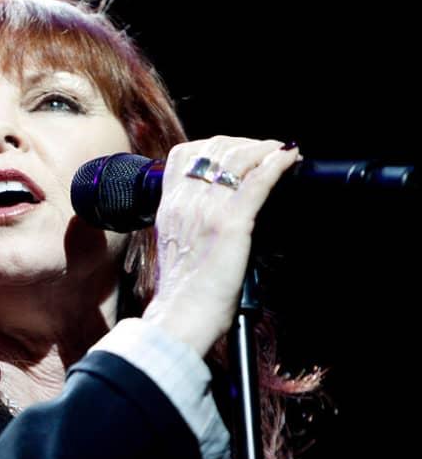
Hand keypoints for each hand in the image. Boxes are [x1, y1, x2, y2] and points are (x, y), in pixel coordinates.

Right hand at [141, 135, 300, 356]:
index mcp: (170, 205)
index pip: (184, 154)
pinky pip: (257, 182)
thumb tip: (209, 214)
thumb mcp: (173, 245)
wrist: (180, 315)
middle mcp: (186, 201)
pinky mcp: (231, 224)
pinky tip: (290, 159)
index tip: (235, 151)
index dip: (214, 145)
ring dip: (265, 149)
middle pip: (215, 148)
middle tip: (267, 151)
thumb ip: (187, 223)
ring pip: (237, 158)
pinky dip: (277, 165)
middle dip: (245, 143)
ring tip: (281, 153)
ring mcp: (208, 210)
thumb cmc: (182, 291)